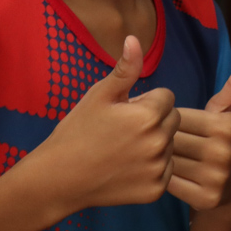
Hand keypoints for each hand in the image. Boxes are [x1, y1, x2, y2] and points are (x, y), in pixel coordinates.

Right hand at [30, 36, 179, 212]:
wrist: (57, 179)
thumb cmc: (76, 132)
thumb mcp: (99, 96)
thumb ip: (124, 69)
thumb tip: (135, 39)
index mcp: (149, 116)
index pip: (166, 97)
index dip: (144, 102)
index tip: (123, 113)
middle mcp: (160, 143)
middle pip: (173, 119)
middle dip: (154, 121)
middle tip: (123, 131)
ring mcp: (159, 169)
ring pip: (170, 145)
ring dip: (154, 144)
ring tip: (122, 150)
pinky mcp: (156, 191)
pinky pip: (165, 170)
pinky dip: (152, 168)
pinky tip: (126, 168)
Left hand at [168, 55, 230, 211]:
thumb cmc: (220, 141)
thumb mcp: (227, 113)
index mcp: (226, 125)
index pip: (177, 117)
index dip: (169, 121)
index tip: (174, 127)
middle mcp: (223, 151)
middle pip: (171, 139)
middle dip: (163, 140)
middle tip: (168, 144)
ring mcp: (216, 177)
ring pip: (167, 160)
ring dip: (160, 159)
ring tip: (166, 159)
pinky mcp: (205, 198)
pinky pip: (168, 183)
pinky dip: (162, 178)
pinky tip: (168, 175)